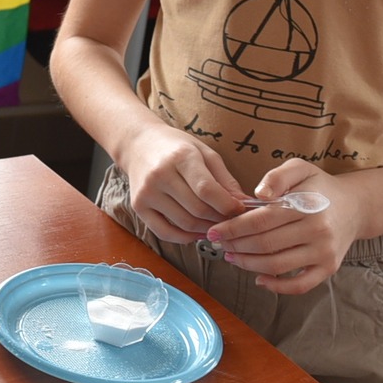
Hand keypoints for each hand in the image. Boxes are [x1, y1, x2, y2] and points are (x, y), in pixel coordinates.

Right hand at [114, 124, 246, 242]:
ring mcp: (147, 192)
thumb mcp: (205, 153)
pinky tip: (196, 232)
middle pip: (197, 209)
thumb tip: (244, 204)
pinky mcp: (138, 206)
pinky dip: (184, 238)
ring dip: (205, 229)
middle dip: (219, 219)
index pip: (207, 190)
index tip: (240, 209)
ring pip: (184, 223)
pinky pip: (164, 232)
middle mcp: (160, 175)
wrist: (139, 144)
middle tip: (230, 219)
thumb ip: (225, 179)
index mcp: (181, 157)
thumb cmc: (176, 147)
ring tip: (216, 224)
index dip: (228, 205)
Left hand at [199, 160, 356, 293]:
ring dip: (248, 264)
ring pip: (277, 265)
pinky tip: (259, 279)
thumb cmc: (319, 187)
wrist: (355, 206)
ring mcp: (324, 252)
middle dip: (236, 246)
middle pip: (266, 244)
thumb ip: (277, 176)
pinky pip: (300, 285)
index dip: (233, 228)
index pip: (261, 220)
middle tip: (219, 244)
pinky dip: (277, 286)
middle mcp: (318, 231)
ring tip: (232, 257)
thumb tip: (258, 194)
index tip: (214, 230)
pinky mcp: (328, 268)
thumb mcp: (300, 169)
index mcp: (308, 205)